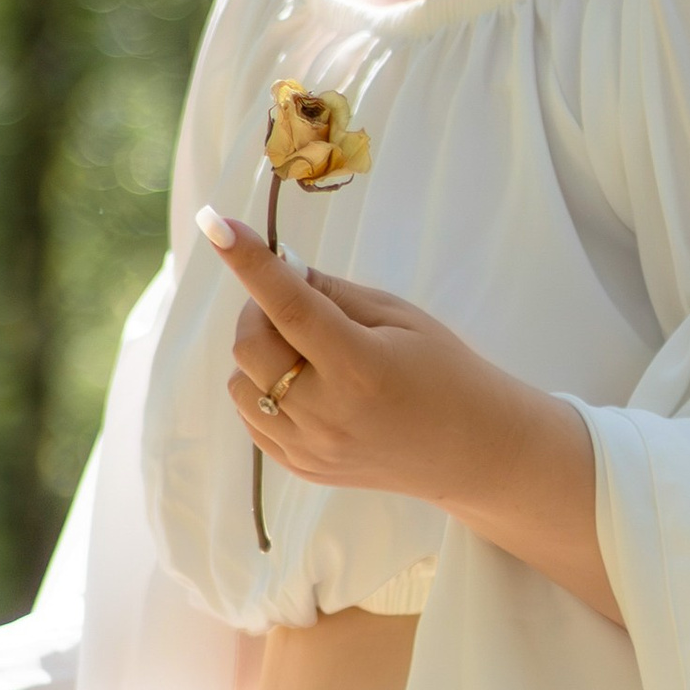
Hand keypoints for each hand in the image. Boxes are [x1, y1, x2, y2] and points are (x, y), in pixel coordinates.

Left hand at [198, 208, 622, 624]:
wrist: (473, 451)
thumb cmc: (445, 371)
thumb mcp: (400, 317)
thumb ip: (334, 293)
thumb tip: (279, 270)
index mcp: (359, 366)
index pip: (289, 303)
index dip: (249, 260)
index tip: (217, 222)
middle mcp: (327, 412)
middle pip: (249, 345)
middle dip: (258, 311)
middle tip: (293, 304)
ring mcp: (311, 447)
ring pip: (241, 384)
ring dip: (259, 356)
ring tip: (305, 353)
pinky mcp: (302, 467)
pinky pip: (252, 418)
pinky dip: (264, 390)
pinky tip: (305, 386)